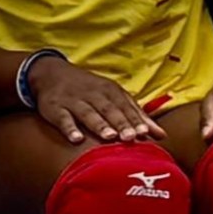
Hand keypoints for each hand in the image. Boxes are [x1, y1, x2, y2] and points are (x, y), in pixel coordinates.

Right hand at [27, 55, 160, 145]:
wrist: (50, 74)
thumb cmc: (89, 90)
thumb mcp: (113, 97)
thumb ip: (136, 115)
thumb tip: (162, 135)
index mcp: (109, 91)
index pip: (125, 106)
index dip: (135, 119)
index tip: (145, 133)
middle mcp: (93, 94)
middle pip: (109, 109)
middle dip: (121, 123)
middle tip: (131, 137)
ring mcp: (73, 101)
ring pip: (88, 113)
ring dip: (99, 125)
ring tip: (109, 137)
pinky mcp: (54, 108)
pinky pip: (63, 119)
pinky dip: (69, 128)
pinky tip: (76, 139)